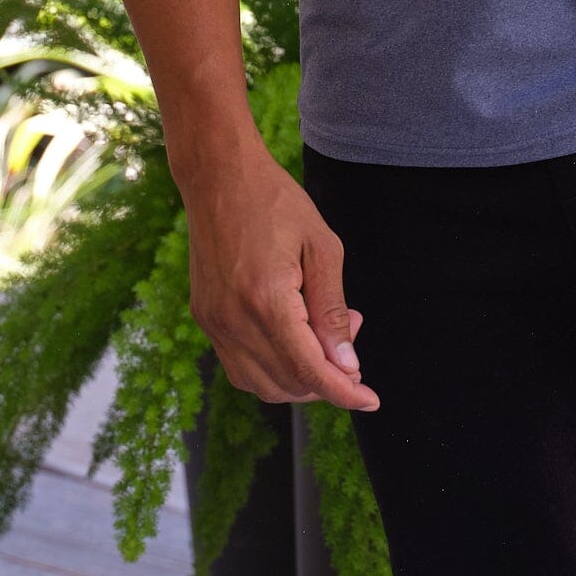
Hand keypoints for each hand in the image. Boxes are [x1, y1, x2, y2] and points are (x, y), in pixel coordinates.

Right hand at [182, 142, 381, 410]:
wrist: (219, 175)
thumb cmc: (276, 201)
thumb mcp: (321, 246)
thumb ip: (332, 310)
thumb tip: (346, 365)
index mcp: (266, 300)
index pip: (310, 370)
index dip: (344, 392)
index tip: (370, 400)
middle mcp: (233, 321)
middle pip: (288, 383)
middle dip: (327, 376)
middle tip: (349, 332)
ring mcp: (213, 323)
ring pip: (262, 385)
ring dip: (299, 379)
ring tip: (321, 333)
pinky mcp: (205, 318)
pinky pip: (239, 368)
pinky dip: (271, 371)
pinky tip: (292, 339)